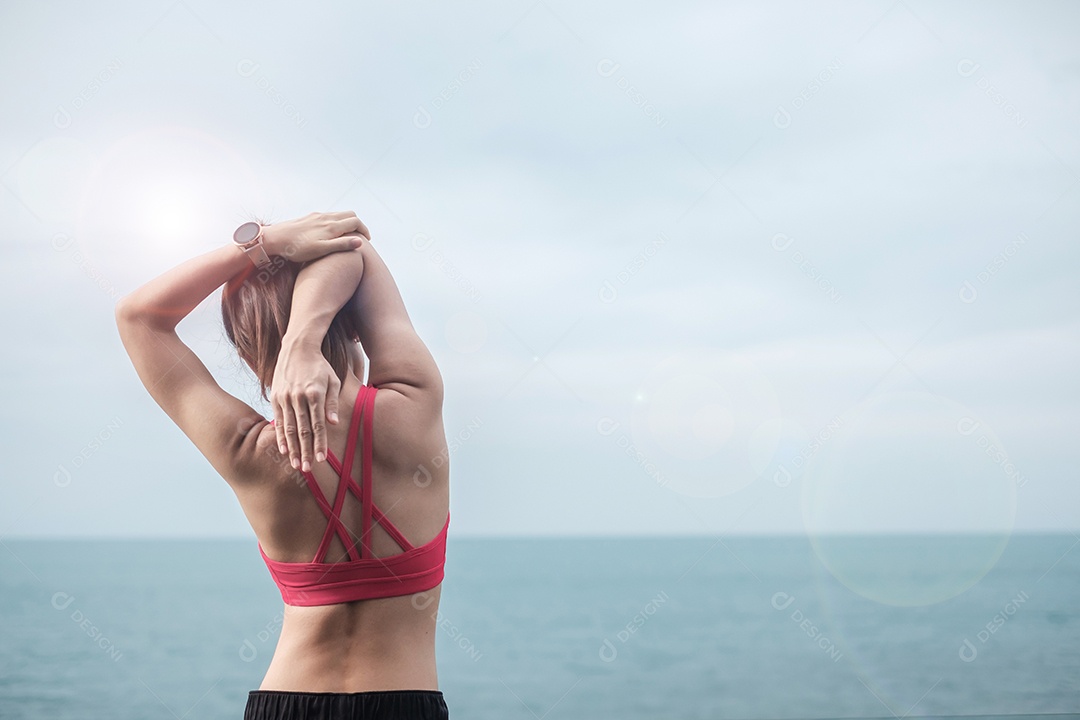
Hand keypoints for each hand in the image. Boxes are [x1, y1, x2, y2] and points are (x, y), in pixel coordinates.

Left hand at [263, 211, 369, 262]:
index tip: (367, 240)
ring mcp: (317, 216)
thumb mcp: (321, 250)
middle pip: (349, 214)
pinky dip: (336, 222)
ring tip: (347, 235)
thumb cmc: (297, 249)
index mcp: (331, 226)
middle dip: (358, 224)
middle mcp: (326, 217)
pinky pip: (328, 216)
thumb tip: (360, 241)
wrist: (274, 238)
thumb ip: (341, 245)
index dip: (364, 230)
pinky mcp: (309, 217)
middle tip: (360, 236)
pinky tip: (330, 233)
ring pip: (339, 214)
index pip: (355, 222)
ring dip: (347, 222)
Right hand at [270, 338, 341, 472]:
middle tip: (309, 469)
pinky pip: (278, 420)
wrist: (297, 348)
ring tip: (296, 464)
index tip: (322, 459)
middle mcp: (298, 397)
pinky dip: (280, 436)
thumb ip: (333, 403)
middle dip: (306, 451)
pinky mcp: (275, 397)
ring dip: (293, 448)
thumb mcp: (333, 380)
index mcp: (315, 394)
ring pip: (289, 428)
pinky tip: (284, 449)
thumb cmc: (320, 366)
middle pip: (302, 430)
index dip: (320, 443)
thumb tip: (333, 424)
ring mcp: (285, 397)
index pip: (318, 425)